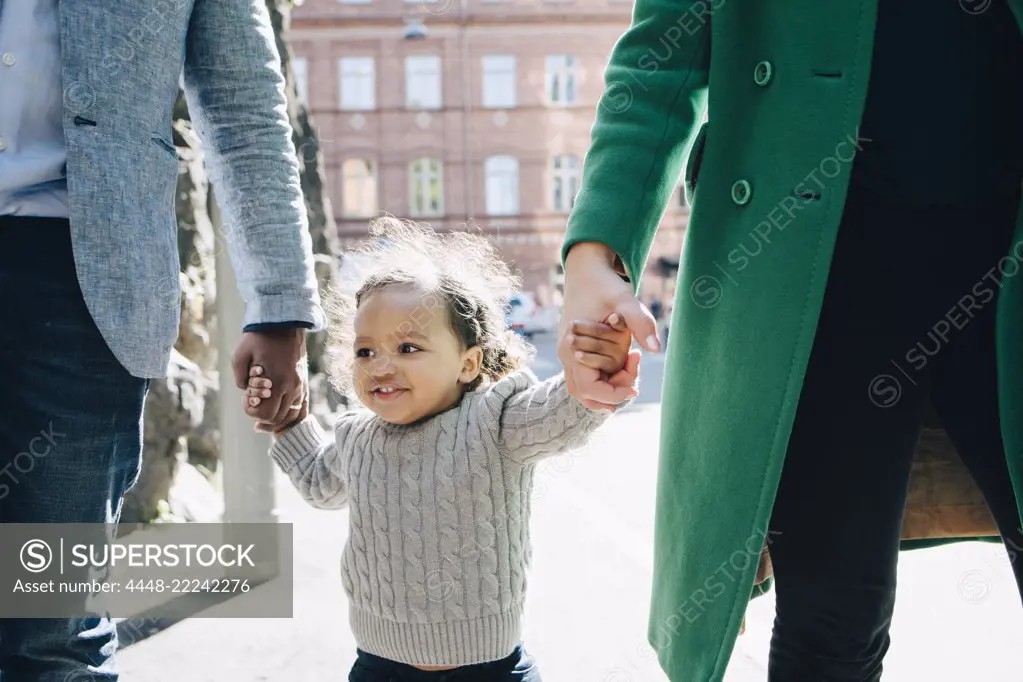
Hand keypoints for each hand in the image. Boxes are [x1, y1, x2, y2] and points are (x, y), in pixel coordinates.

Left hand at [233, 327, 307, 430]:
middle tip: (252, 399)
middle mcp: (293, 387)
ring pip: (292, 415)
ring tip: (263, 407)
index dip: (251, 410)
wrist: (283, 323)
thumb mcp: (240, 357)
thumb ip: (240, 380)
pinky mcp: (303, 381)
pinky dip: (288, 411)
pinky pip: (299, 406)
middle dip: (262, 414)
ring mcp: (300, 385)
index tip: (246, 397)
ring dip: (276, 416)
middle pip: (279, 418)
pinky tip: (276, 406)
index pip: (266, 414)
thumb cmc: (258, 339)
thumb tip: (246, 391)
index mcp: (278, 382)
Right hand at [558, 242, 659, 410]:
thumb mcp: (626, 300)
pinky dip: (604, 377)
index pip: (589, 389)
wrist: (586, 270)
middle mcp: (566, 355)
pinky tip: (625, 360)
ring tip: (631, 365)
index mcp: (572, 347)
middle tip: (635, 365)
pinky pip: (586, 376)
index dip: (612, 394)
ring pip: (583, 388)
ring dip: (608, 386)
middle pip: (586, 394)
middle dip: (613, 390)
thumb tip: (655, 348)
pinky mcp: (574, 351)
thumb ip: (641, 323)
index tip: (635, 387)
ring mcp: (568, 354)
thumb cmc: (604, 284)